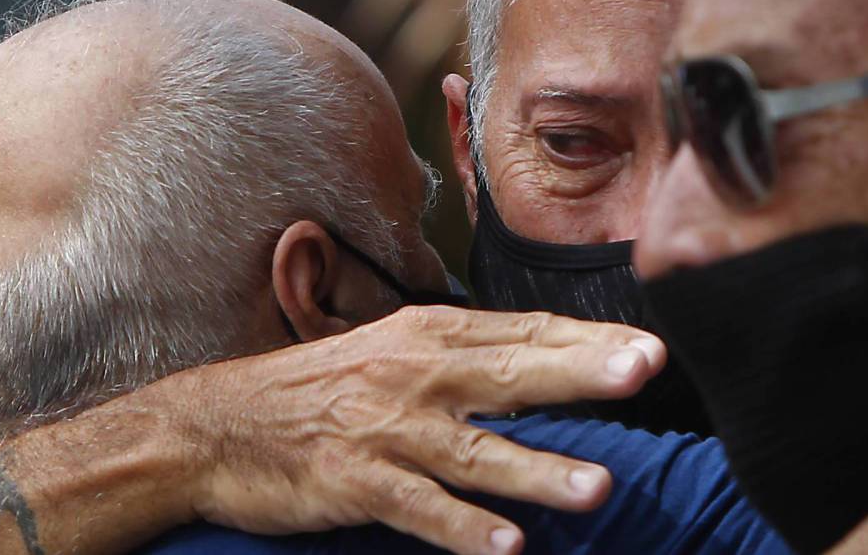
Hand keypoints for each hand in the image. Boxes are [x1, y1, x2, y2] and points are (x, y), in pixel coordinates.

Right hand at [171, 306, 665, 554]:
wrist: (219, 423)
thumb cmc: (320, 388)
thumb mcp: (392, 352)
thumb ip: (465, 357)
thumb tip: (544, 363)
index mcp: (427, 336)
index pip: (522, 333)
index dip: (587, 341)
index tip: (648, 348)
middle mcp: (412, 374)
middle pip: (509, 373)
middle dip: (580, 374)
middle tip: (644, 371)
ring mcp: (384, 429)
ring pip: (472, 450)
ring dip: (537, 470)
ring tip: (598, 488)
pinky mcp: (353, 480)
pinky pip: (418, 507)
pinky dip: (463, 528)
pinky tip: (506, 547)